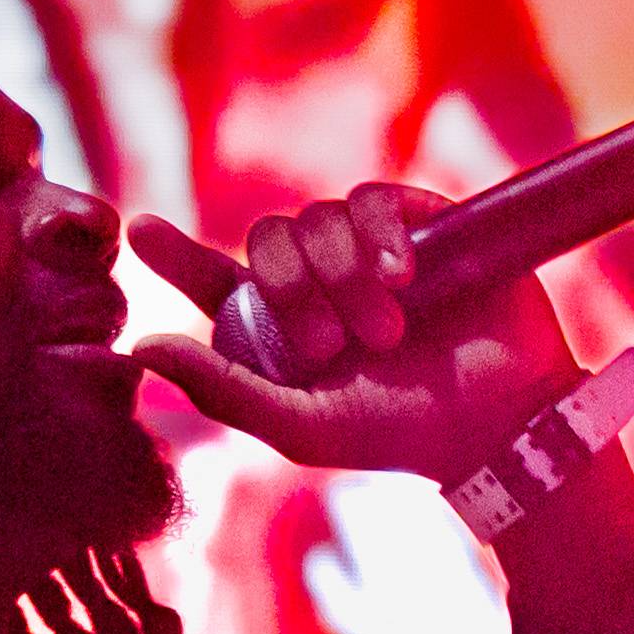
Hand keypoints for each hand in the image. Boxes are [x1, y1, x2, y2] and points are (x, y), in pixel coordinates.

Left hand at [128, 185, 575, 480]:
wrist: (498, 421)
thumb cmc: (399, 435)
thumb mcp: (301, 425)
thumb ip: (221, 388)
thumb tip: (141, 345)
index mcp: (283, 329)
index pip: (216, 278)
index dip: (175, 253)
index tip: (136, 229)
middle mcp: (322, 281)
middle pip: (267, 241)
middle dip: (289, 287)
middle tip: (330, 343)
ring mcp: (371, 250)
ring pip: (316, 217)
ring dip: (341, 273)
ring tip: (386, 328)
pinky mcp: (421, 222)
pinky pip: (372, 198)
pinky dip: (376, 234)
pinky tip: (402, 274)